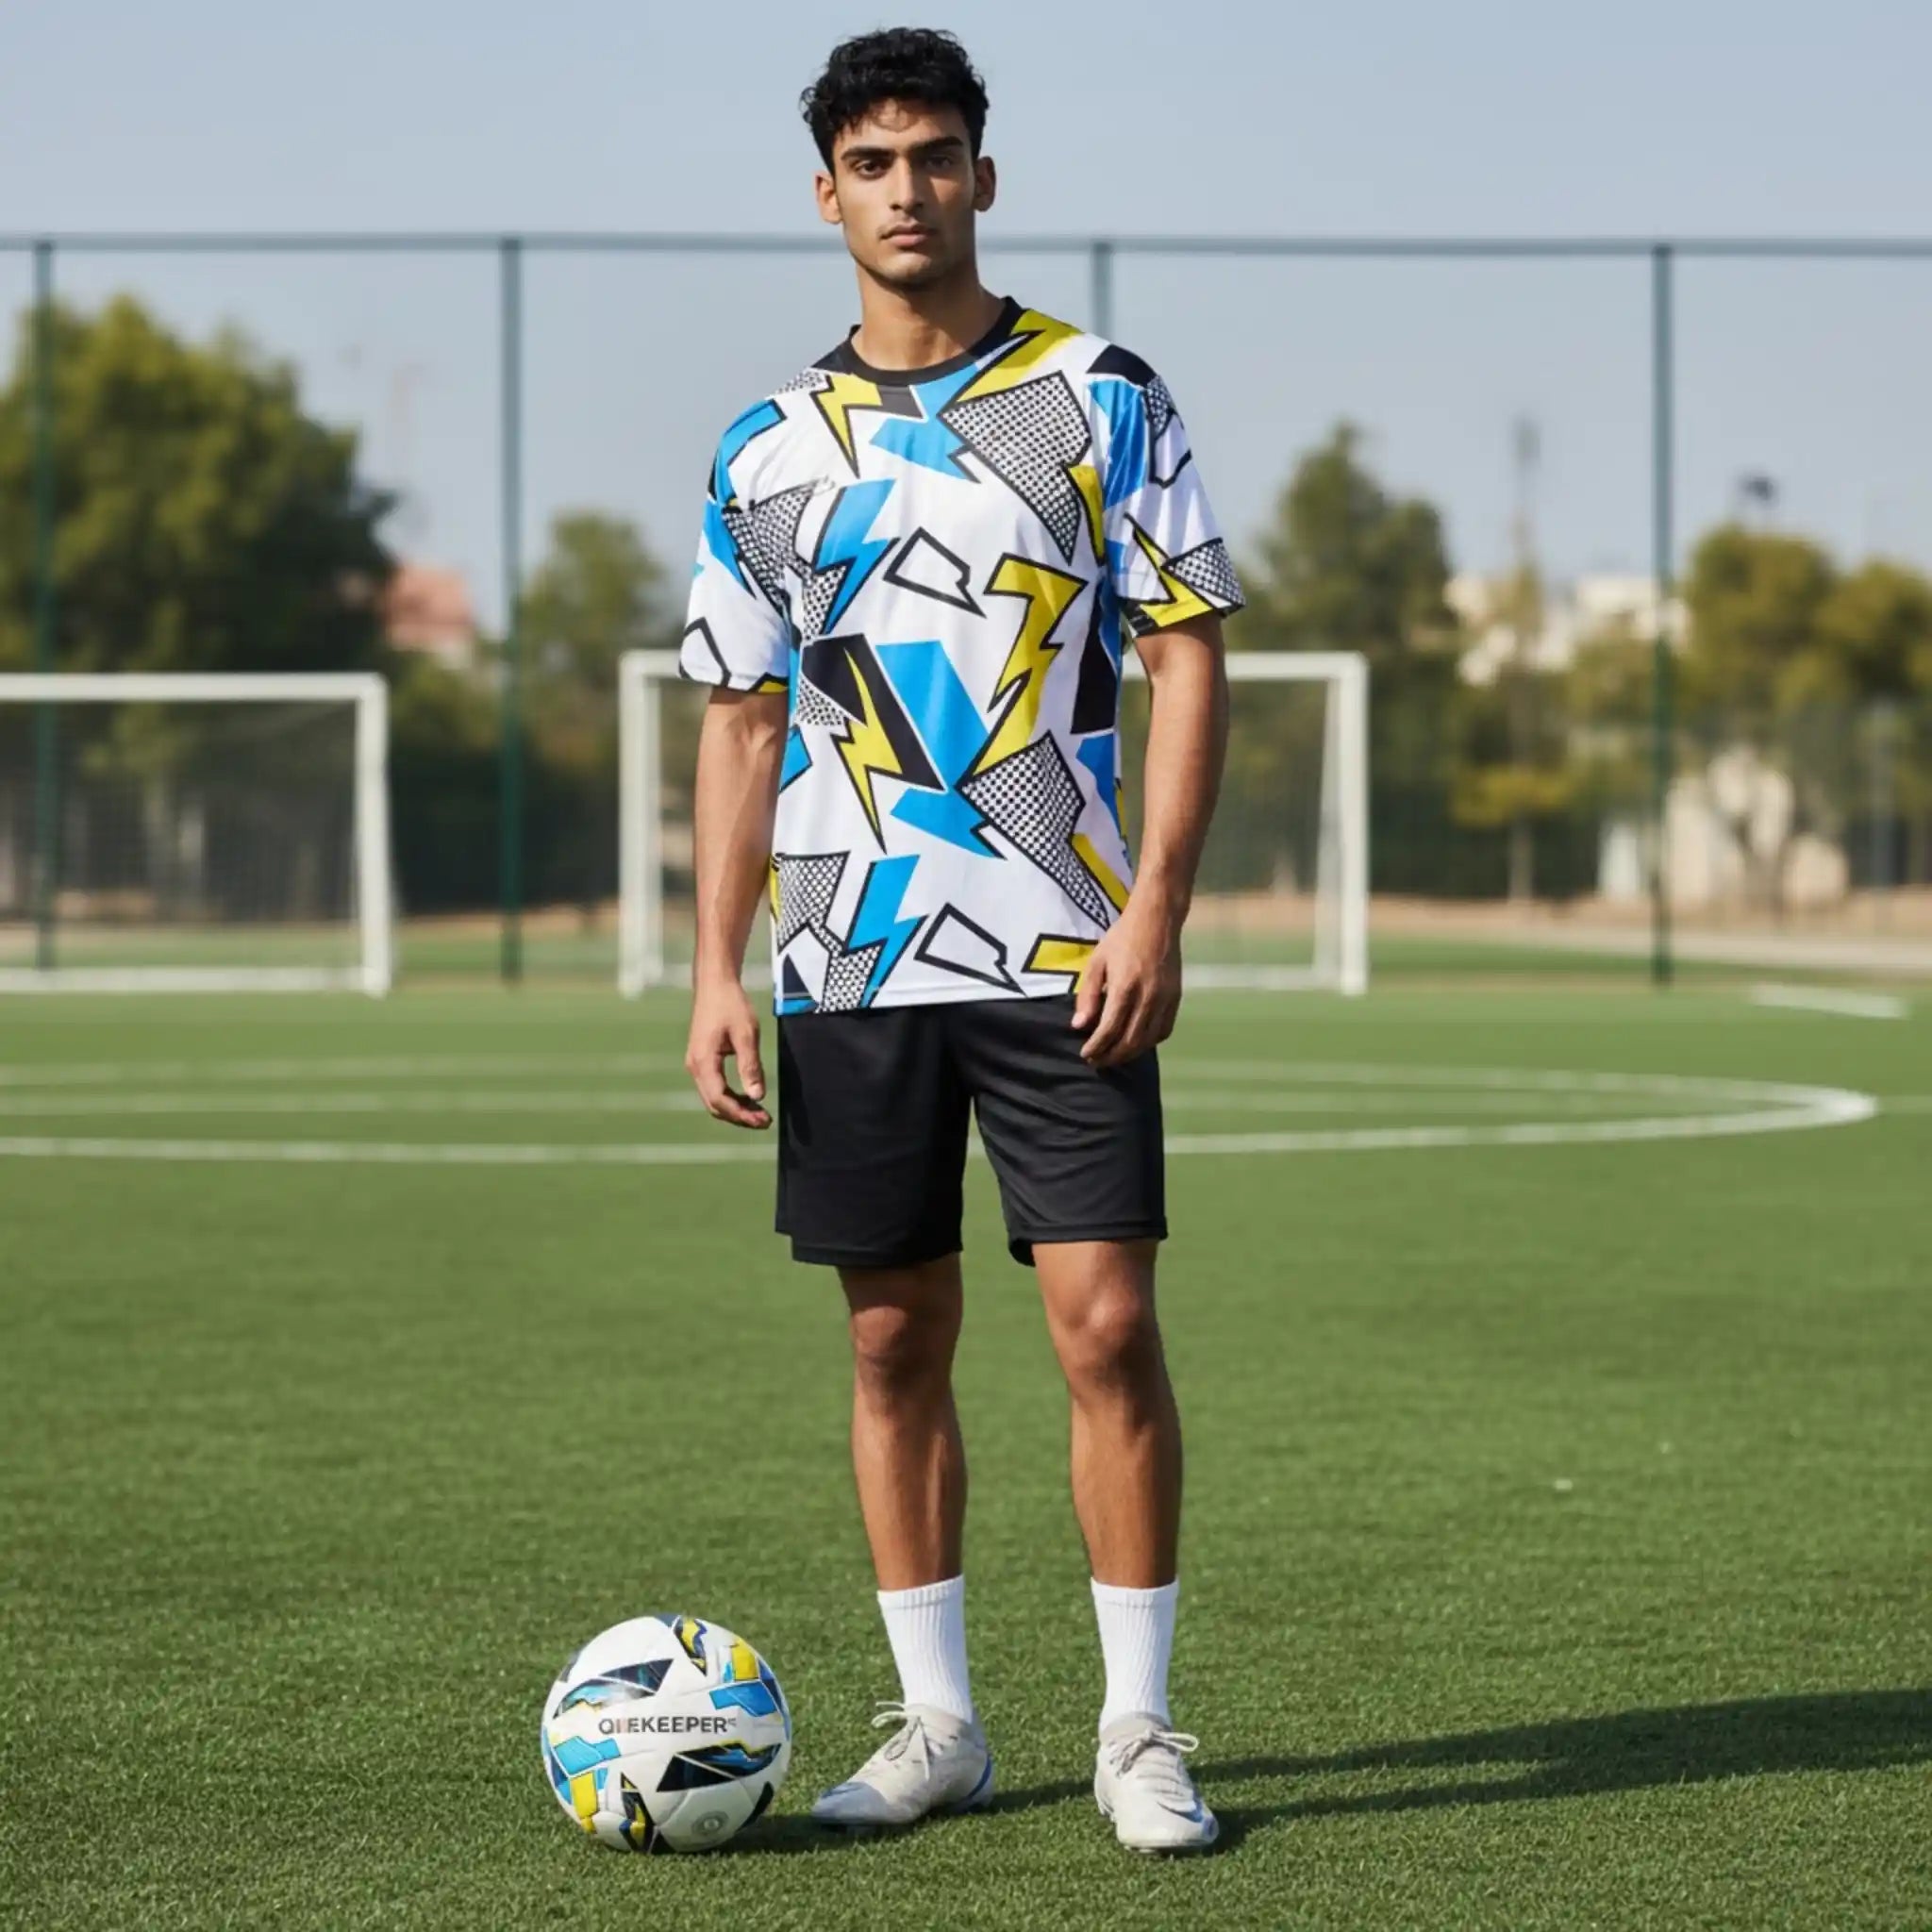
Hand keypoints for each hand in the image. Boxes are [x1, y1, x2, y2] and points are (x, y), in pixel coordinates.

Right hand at [685, 976, 770, 1128]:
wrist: (715, 984)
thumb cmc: (731, 1005)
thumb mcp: (747, 1034)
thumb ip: (751, 1066)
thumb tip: (757, 1096)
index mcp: (703, 1061)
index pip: (719, 1099)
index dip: (741, 1114)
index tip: (763, 1120)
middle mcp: (695, 1067)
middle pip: (714, 1104)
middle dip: (739, 1116)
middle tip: (765, 1121)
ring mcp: (696, 1064)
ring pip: (713, 1098)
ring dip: (735, 1109)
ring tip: (759, 1114)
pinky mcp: (702, 1061)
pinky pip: (713, 1088)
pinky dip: (730, 1098)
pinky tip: (748, 1099)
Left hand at [1071, 903, 1181, 1067]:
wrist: (1157, 920)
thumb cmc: (1121, 938)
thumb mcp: (1096, 962)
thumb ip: (1088, 996)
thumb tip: (1079, 1026)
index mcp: (1125, 987)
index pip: (1109, 1030)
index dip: (1096, 1047)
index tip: (1085, 1054)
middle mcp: (1148, 997)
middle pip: (1130, 1041)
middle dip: (1111, 1056)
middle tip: (1096, 1061)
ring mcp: (1165, 999)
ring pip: (1148, 1040)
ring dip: (1129, 1053)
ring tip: (1114, 1055)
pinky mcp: (1176, 998)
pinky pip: (1164, 1030)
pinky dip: (1149, 1042)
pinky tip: (1136, 1043)